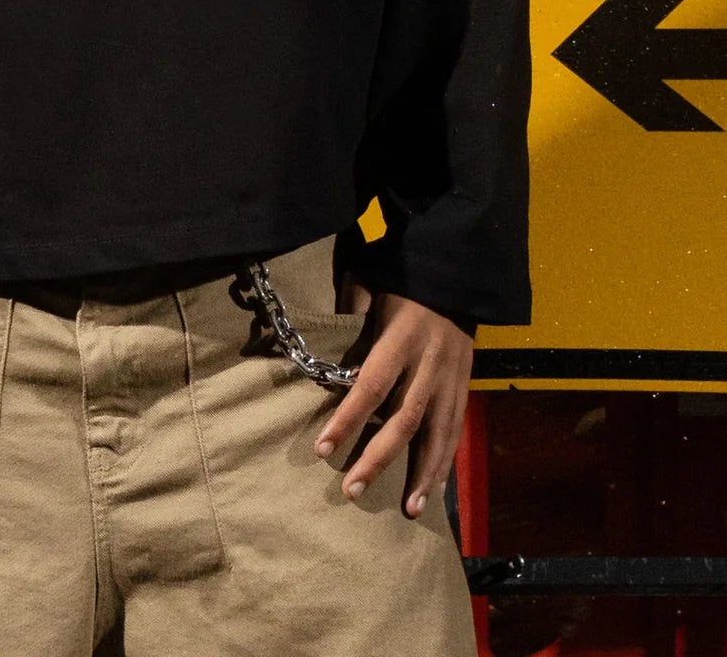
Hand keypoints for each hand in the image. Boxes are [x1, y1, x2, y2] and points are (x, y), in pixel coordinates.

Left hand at [311, 284, 472, 517]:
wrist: (457, 277)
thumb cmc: (402, 280)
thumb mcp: (371, 282)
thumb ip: (349, 308)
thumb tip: (322, 337)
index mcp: (401, 338)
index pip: (370, 386)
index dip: (347, 419)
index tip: (322, 449)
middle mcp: (429, 364)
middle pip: (403, 420)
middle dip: (378, 458)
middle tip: (352, 490)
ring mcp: (451, 379)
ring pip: (437, 434)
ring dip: (421, 474)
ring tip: (407, 510)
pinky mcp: (465, 387)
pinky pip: (455, 431)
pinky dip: (445, 463)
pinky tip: (433, 490)